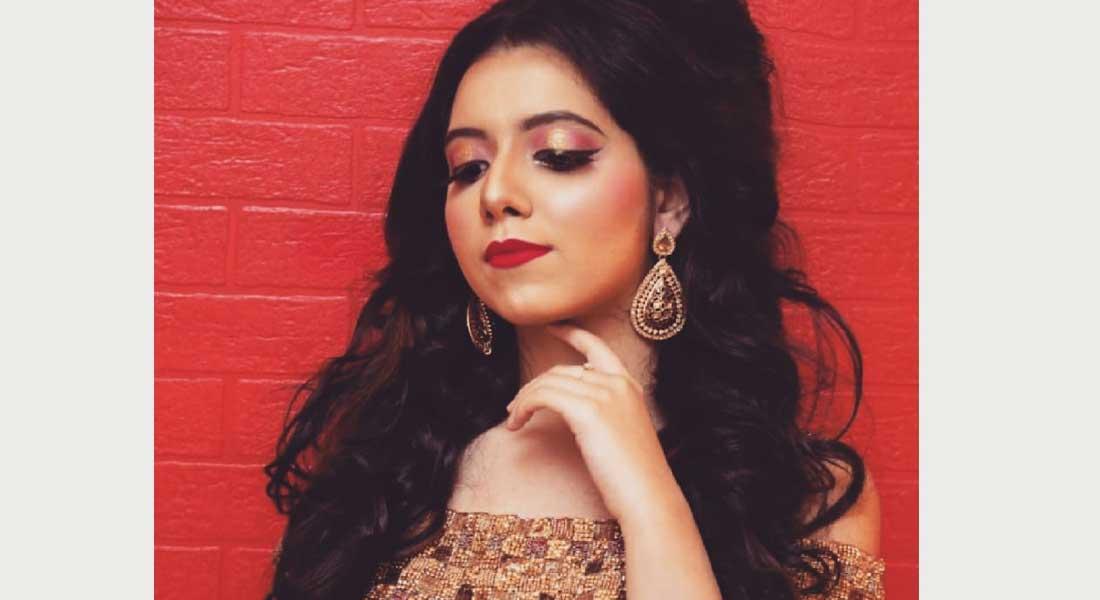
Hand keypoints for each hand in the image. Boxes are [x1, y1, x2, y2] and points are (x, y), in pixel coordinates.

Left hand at [503, 323, 677, 523]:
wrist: (648, 496)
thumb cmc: (634, 476)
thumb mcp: (622, 433)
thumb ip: (603, 413)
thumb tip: (570, 405)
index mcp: (629, 386)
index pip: (597, 347)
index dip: (572, 334)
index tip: (550, 327)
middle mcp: (617, 383)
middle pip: (562, 371)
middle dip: (534, 385)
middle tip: (516, 406)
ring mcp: (604, 394)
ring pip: (548, 383)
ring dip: (524, 400)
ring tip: (513, 420)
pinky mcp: (588, 411)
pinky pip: (543, 397)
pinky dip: (524, 407)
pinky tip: (516, 424)